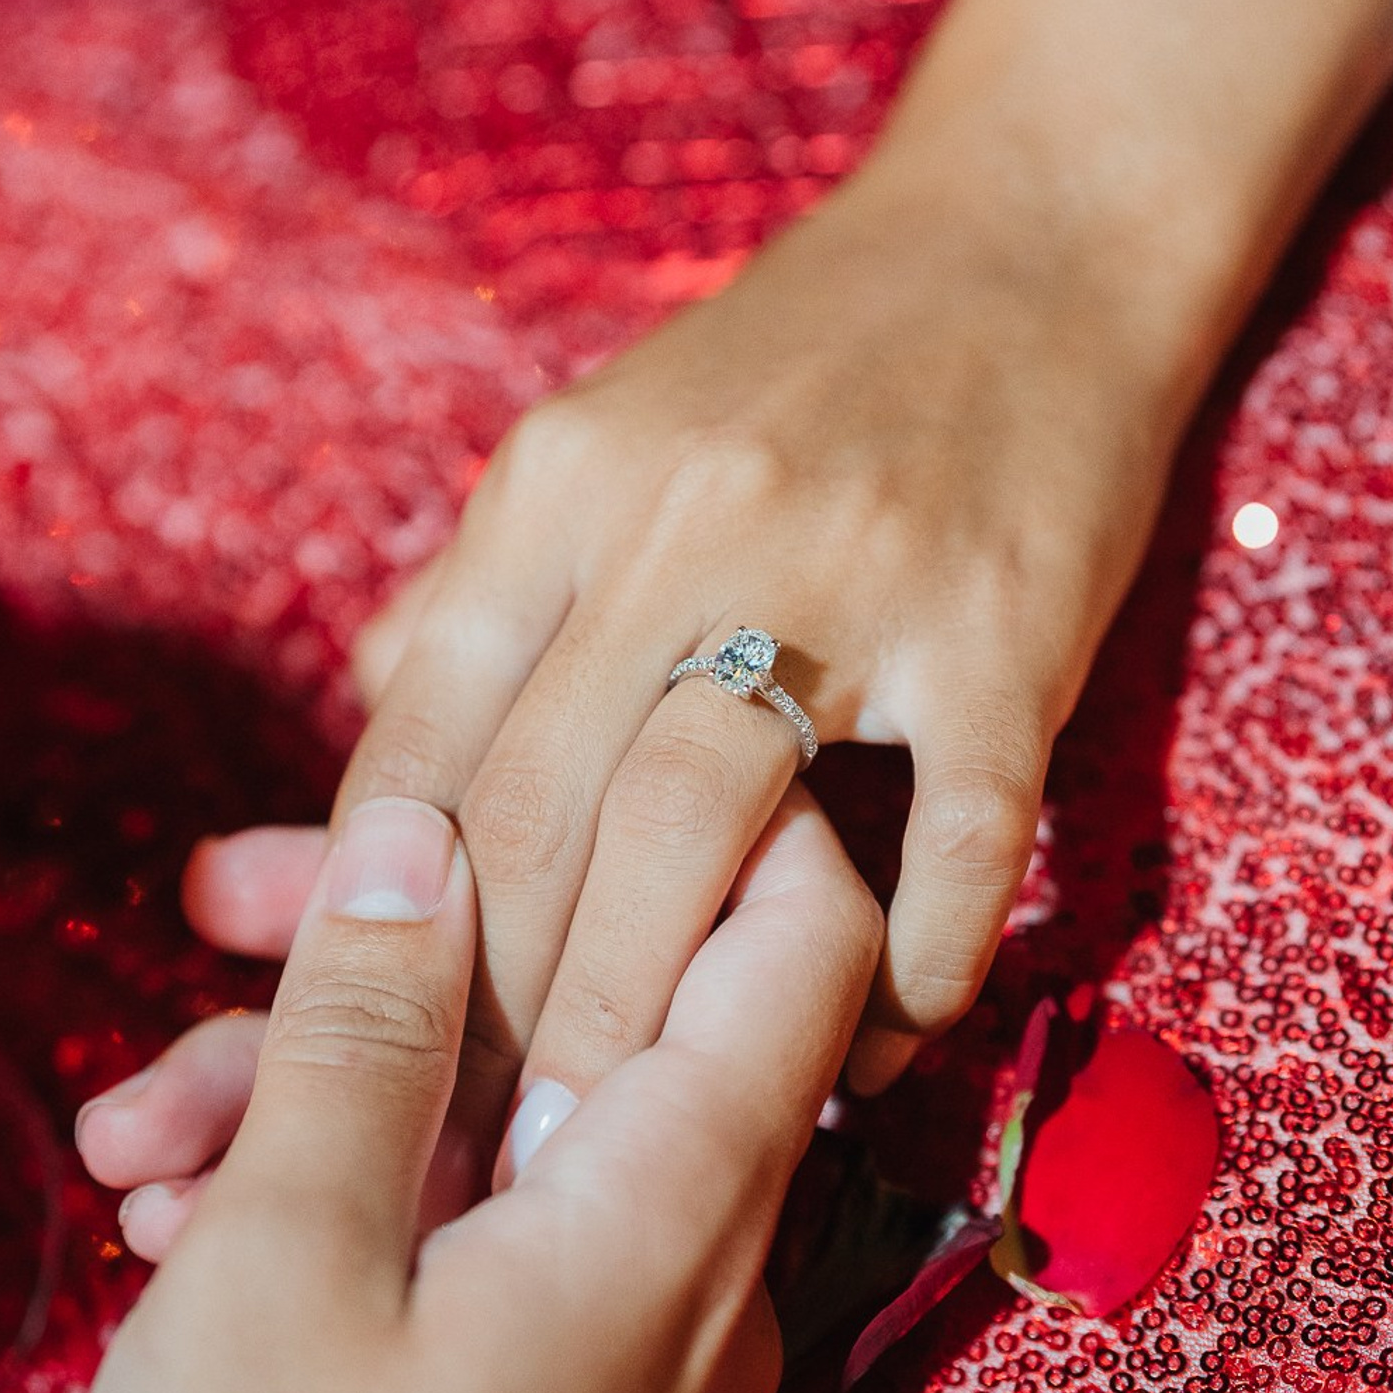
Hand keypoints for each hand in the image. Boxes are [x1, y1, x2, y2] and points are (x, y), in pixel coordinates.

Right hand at [61, 788, 883, 1392]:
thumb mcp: (283, 1271)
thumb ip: (366, 1031)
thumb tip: (412, 829)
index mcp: (681, 1202)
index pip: (803, 928)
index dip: (714, 803)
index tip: (564, 742)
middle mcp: (697, 1249)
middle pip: (604, 1003)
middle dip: (417, 940)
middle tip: (235, 902)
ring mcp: (628, 1318)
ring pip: (514, 1112)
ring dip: (338, 1080)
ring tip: (145, 1120)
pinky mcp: (553, 1373)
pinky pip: (485, 1221)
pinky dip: (358, 1185)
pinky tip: (186, 1200)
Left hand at [225, 156, 1186, 1179]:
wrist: (1022, 239)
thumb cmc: (800, 362)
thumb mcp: (603, 437)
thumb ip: (483, 588)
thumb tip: (370, 734)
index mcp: (561, 484)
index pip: (419, 745)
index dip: (384, 926)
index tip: (377, 1060)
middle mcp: (682, 523)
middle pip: (542, 814)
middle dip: (498, 1016)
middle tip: (486, 1152)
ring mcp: (855, 574)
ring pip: (703, 833)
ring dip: (663, 1012)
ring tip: (640, 1131)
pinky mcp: (1009, 629)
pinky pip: (953, 841)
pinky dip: (910, 972)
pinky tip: (878, 1042)